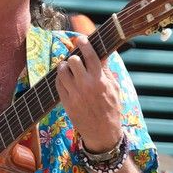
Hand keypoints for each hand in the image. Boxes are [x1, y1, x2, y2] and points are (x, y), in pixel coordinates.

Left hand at [55, 36, 121, 152]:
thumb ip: (106, 70)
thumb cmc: (111, 109)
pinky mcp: (66, 102)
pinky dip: (60, 78)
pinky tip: (65, 79)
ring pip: (62, 70)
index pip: (90, 55)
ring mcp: (75, 94)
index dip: (84, 44)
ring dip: (64, 67)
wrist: (103, 133)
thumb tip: (101, 53)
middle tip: (76, 59)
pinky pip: (57, 84)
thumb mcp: (115, 88)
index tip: (81, 39)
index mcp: (101, 80)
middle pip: (73, 60)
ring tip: (68, 69)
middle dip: (74, 57)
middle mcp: (87, 85)